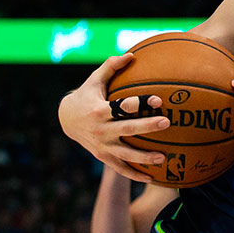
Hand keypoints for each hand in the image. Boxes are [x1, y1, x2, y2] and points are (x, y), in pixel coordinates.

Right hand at [57, 53, 170, 182]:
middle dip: (147, 126)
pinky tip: (152, 178)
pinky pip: (121, 168)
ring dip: (144, 157)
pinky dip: (135, 174)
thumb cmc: (87, 96)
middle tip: (166, 122)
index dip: (139, 102)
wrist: (67, 120)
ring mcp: (102, 146)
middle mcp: (101, 129)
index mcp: (100, 110)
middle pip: (127, 129)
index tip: (158, 99)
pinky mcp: (103, 157)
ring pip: (125, 154)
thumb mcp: (94, 80)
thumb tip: (131, 54)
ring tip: (163, 157)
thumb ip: (111, 66)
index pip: (122, 106)